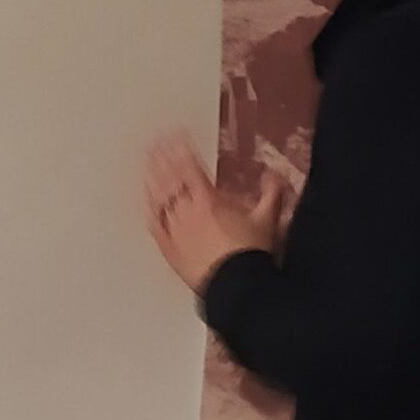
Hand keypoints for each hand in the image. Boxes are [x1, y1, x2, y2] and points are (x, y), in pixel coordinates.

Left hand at [145, 135, 289, 293]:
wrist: (235, 285)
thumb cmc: (251, 253)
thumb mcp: (268, 218)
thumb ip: (272, 192)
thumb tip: (274, 173)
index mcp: (209, 200)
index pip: (191, 167)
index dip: (182, 148)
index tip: (175, 134)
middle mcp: (187, 211)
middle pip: (170, 179)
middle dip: (162, 158)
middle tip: (153, 143)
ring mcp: (175, 230)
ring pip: (159, 199)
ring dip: (152, 179)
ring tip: (146, 164)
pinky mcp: (169, 249)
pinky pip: (155, 225)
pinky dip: (150, 210)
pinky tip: (146, 201)